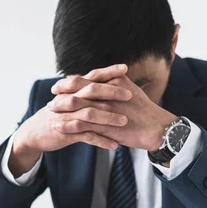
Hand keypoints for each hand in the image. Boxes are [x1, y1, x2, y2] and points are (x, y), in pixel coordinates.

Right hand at [9, 74, 130, 176]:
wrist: (34, 132)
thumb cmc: (55, 114)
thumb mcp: (66, 99)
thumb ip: (82, 90)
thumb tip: (102, 80)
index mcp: (71, 91)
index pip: (91, 77)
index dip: (107, 72)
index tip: (124, 68)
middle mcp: (68, 101)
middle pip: (91, 93)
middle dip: (111, 93)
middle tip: (129, 95)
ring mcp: (67, 117)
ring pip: (89, 115)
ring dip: (108, 118)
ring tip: (125, 121)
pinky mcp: (66, 133)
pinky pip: (86, 137)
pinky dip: (101, 141)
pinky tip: (114, 145)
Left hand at [48, 64, 176, 150]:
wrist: (156, 129)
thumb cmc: (144, 111)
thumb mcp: (130, 91)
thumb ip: (114, 85)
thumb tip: (102, 81)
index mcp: (113, 82)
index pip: (87, 78)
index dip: (70, 81)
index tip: (59, 85)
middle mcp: (108, 93)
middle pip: (78, 89)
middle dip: (62, 92)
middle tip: (51, 96)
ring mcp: (105, 109)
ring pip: (76, 106)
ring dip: (61, 108)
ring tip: (50, 111)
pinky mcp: (104, 125)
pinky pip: (81, 124)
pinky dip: (66, 125)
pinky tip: (56, 127)